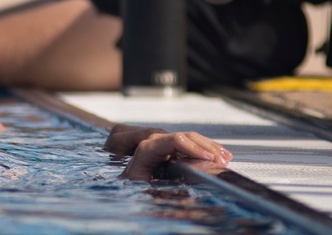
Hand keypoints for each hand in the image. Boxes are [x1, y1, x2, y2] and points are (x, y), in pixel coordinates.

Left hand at [105, 124, 231, 180]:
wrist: (107, 187)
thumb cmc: (124, 190)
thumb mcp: (143, 191)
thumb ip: (167, 188)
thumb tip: (191, 196)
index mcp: (143, 148)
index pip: (173, 139)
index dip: (193, 147)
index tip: (210, 160)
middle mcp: (148, 139)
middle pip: (182, 136)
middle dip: (205, 146)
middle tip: (223, 160)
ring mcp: (153, 141)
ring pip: (183, 137)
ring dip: (205, 146)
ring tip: (225, 156)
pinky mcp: (158, 147)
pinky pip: (180, 143)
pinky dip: (197, 148)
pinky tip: (213, 153)